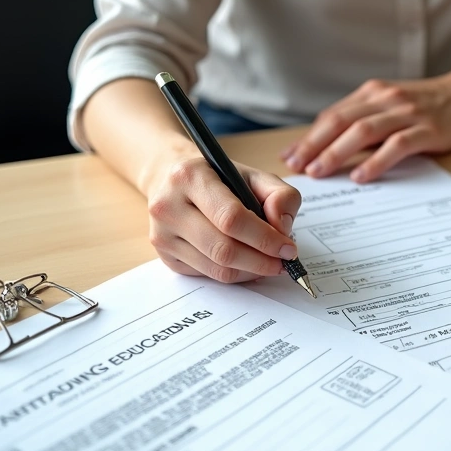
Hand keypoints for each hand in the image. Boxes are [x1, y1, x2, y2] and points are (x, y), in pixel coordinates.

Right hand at [146, 156, 301, 282]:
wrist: (174, 181)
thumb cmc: (219, 179)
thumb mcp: (254, 176)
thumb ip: (280, 195)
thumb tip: (283, 228)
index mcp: (190, 177)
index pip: (231, 218)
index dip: (265, 238)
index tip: (288, 249)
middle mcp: (168, 206)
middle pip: (223, 249)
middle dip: (261, 261)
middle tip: (283, 262)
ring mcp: (162, 235)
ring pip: (216, 268)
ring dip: (251, 271)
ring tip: (269, 263)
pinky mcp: (165, 256)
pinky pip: (208, 275)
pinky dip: (235, 274)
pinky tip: (247, 263)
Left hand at [281, 75, 450, 182]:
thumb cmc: (426, 105)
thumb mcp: (390, 105)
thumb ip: (363, 120)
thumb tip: (329, 146)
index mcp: (372, 93)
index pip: (333, 115)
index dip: (308, 136)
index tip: (289, 156)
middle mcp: (385, 99)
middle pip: (341, 122)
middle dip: (314, 145)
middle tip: (296, 166)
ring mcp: (406, 113)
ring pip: (363, 131)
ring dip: (337, 152)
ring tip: (320, 171)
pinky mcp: (426, 129)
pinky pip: (395, 145)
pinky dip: (375, 161)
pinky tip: (360, 175)